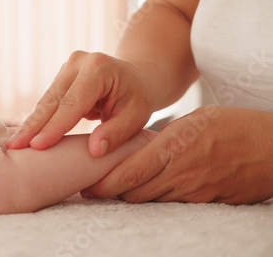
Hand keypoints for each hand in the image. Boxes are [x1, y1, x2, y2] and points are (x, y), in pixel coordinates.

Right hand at [6, 51, 153, 156]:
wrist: (136, 79)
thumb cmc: (137, 99)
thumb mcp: (136, 117)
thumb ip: (116, 133)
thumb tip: (94, 151)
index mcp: (98, 69)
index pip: (72, 103)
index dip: (54, 126)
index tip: (37, 146)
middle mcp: (78, 63)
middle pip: (52, 100)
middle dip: (33, 126)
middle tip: (13, 147)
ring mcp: (66, 68)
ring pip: (45, 101)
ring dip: (30, 124)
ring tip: (13, 145)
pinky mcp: (60, 78)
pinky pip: (46, 102)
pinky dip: (37, 120)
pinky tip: (24, 136)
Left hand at [82, 106, 272, 203]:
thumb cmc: (236, 126)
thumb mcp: (197, 119)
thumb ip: (165, 136)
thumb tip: (139, 147)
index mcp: (176, 146)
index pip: (130, 172)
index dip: (104, 184)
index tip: (87, 185)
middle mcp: (181, 172)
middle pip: (133, 192)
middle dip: (110, 192)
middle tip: (94, 188)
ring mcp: (194, 190)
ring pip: (149, 200)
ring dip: (130, 195)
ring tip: (116, 188)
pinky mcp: (205, 202)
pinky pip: (170, 204)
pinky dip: (154, 198)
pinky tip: (149, 189)